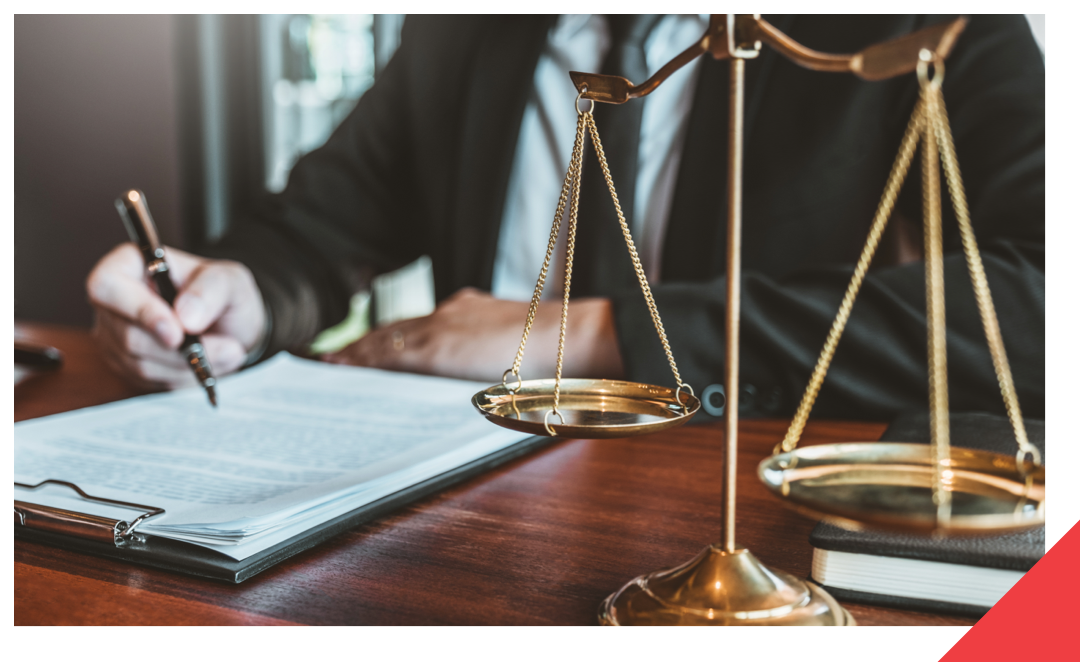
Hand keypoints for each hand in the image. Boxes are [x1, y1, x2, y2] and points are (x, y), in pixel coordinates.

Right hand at [87, 243, 266, 388]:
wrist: (229, 325)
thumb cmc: (223, 294)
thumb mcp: (230, 280)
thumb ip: (211, 290)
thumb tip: (185, 317)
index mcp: (130, 263)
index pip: (108, 286)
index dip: (139, 311)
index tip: (177, 332)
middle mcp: (114, 299)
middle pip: (128, 334)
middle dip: (179, 349)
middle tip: (228, 348)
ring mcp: (115, 334)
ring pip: (140, 363)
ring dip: (188, 364)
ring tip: (228, 352)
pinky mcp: (126, 363)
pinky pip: (149, 379)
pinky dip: (184, 375)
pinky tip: (207, 363)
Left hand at [323, 287, 624, 382]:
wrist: (570, 338)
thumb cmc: (556, 351)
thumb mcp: (516, 350)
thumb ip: (491, 357)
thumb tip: (482, 382)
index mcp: (468, 312)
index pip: (418, 326)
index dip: (388, 337)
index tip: (364, 348)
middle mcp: (449, 314)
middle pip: (394, 330)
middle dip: (362, 345)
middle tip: (330, 358)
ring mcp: (441, 328)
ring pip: (385, 340)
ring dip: (355, 353)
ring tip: (326, 366)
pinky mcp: (437, 349)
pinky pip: (389, 355)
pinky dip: (363, 360)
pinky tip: (341, 369)